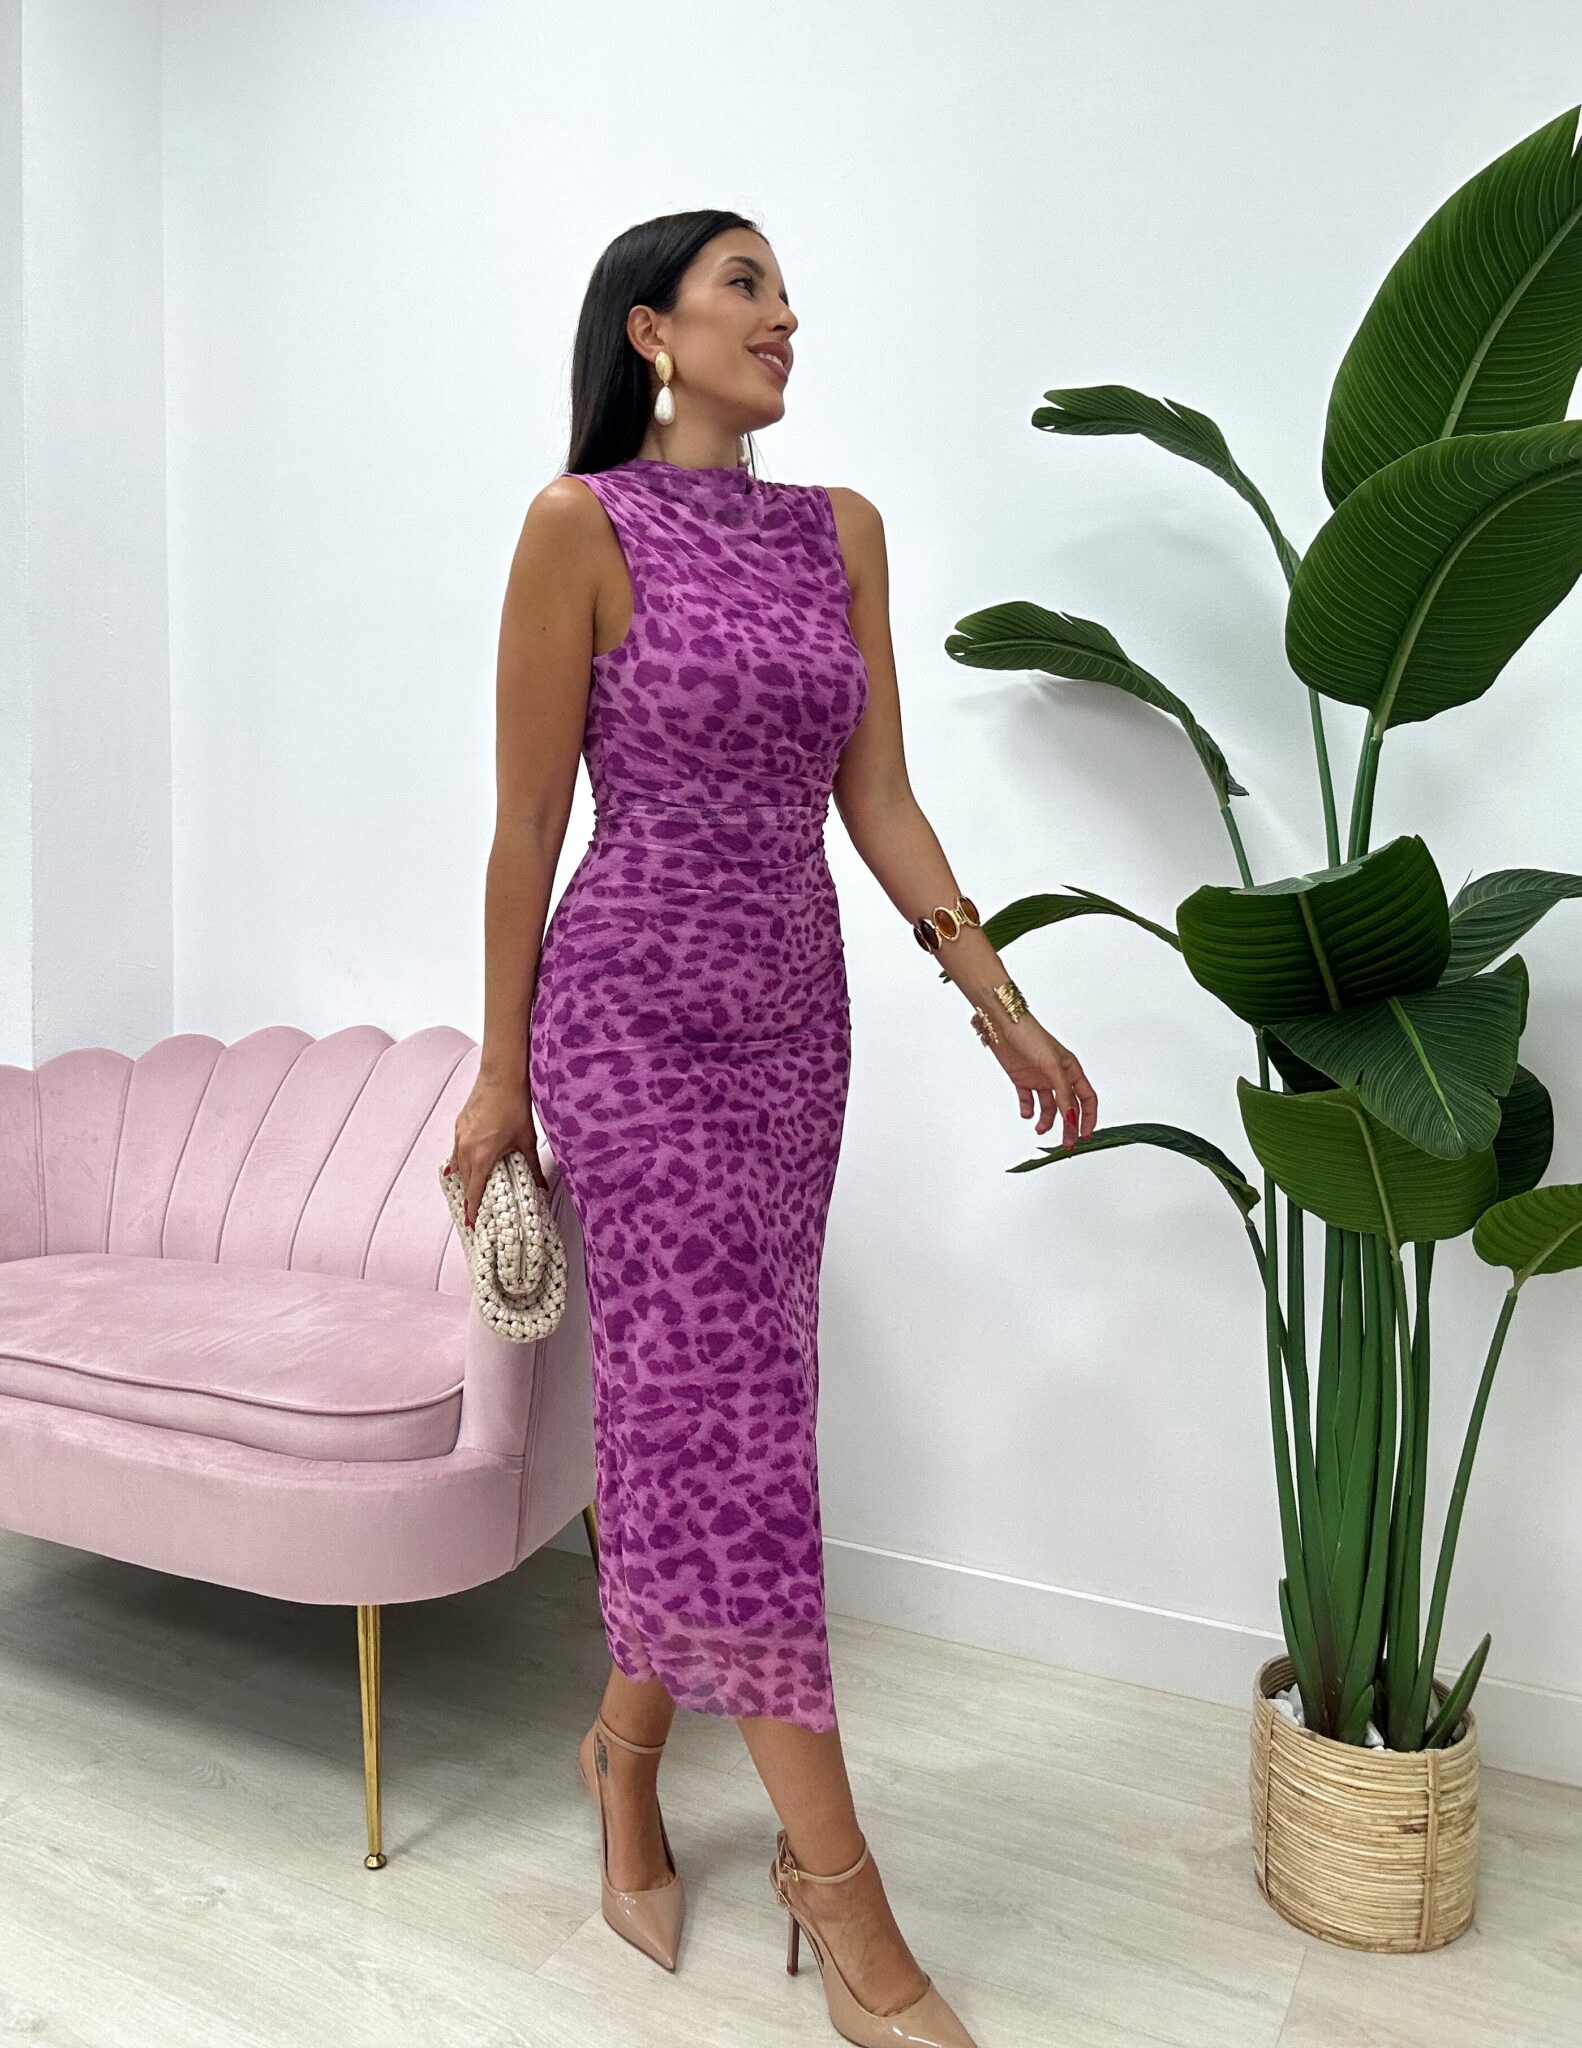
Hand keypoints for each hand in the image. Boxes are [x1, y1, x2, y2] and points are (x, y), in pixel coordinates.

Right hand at [446, 1069, 546, 1228]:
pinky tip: (460, 1167)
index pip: (474, 1191)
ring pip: (458, 1166)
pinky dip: (459, 1162)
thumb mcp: (526, 1141)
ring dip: (463, 1180)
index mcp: (481, 1156)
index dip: (472, 1209)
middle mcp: (465, 1149)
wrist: (500, 1078)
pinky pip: (456, 1151)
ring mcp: (460, 1137)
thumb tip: (542, 1185)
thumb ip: (532, 1166)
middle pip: (464, 1181)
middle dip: (468, 1197)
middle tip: (471, 1213)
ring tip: (467, 1193)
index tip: (471, 1222)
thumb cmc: (513, 1106)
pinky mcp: (459, 1126)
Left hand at [987, 1011, 1096, 1150]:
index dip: (1088, 1117)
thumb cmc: (1031, 1036)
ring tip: (1039, 1129)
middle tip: (1066, 1143)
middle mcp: (1057, 1075)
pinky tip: (1026, 1113)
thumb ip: (1063, 1093)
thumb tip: (1070, 1118)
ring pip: (1048, 1107)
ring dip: (1046, 1120)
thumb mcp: (1052, 1066)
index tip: (1085, 1135)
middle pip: (1068, 1106)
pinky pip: (1028, 1100)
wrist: (1002, 1025)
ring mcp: (1040, 1078)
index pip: (1086, 1098)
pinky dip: (1028, 1109)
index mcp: (1071, 1069)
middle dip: (1068, 1126)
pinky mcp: (1022, 1079)